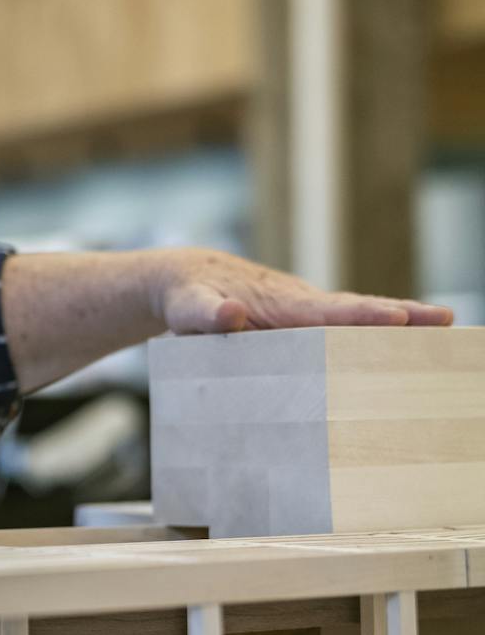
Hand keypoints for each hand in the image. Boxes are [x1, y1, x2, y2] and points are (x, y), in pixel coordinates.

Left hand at [153, 248, 452, 334]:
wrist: (187, 279)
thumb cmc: (187, 298)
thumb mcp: (188, 308)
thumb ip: (207, 314)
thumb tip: (232, 314)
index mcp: (279, 304)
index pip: (327, 313)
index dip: (363, 317)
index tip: (400, 318)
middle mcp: (300, 304)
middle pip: (356, 311)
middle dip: (401, 315)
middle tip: (447, 319)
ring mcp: (304, 313)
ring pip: (355, 319)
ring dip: (397, 326)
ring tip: (444, 332)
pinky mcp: (301, 324)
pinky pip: (341, 331)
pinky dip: (372, 336)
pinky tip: (400, 355)